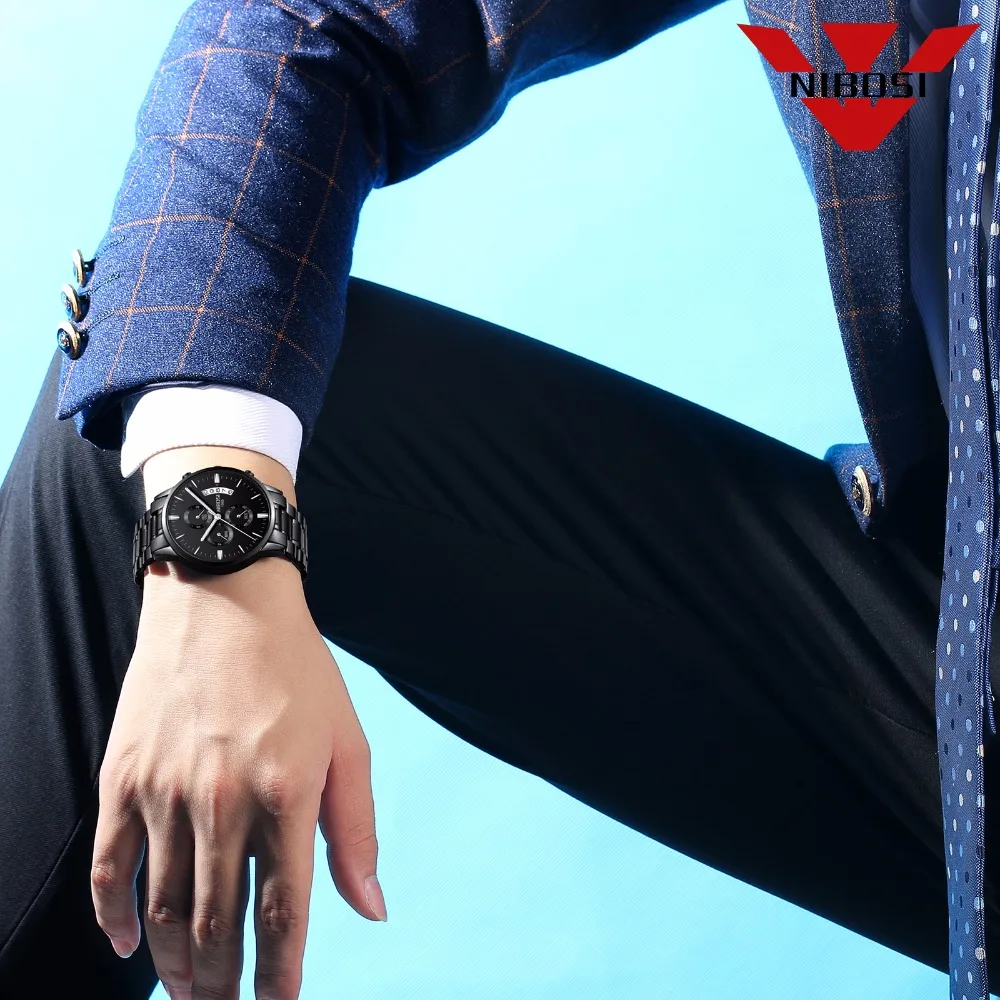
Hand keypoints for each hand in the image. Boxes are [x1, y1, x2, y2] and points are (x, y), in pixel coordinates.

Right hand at [91, 556, 386, 999]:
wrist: (225, 600)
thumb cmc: (299, 671)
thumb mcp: (349, 741)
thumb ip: (357, 830)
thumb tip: (372, 910)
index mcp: (288, 794)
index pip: (284, 914)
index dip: (282, 976)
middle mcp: (223, 801)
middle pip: (219, 926)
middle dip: (226, 985)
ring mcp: (165, 791)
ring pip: (165, 910)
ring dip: (179, 965)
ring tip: (193, 990)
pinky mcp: (123, 778)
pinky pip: (110, 869)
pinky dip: (116, 919)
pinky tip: (132, 946)